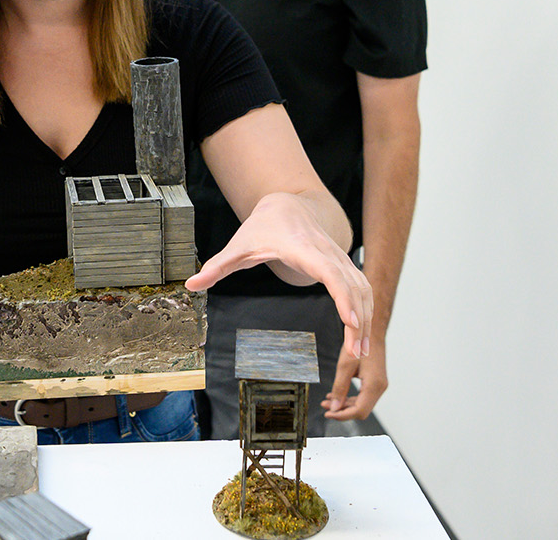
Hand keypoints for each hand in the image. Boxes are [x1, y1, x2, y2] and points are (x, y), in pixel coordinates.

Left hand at [186, 192, 373, 362]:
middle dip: (358, 320)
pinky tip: (362, 333)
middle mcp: (328, 253)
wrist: (288, 203)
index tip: (351, 321)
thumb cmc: (264, 225)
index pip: (330, 272)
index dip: (343, 296)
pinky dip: (366, 310)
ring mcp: (340, 258)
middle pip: (352, 286)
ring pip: (362, 288)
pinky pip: (361, 287)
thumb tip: (190, 284)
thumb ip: (217, 266)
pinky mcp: (344, 265)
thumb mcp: (238, 245)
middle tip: (355, 353)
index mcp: (304, 249)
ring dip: (366, 319)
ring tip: (361, 351)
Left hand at [322, 332, 387, 419]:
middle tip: (325, 407)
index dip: (342, 415)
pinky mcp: (376, 382)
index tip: (329, 413)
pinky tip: (338, 395)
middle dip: (342, 411)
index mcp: (374, 385)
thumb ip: (339, 388)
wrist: (372, 330)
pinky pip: (363, 396)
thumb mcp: (345, 366)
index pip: (359, 411)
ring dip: (345, 405)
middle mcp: (380, 387)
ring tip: (328, 401)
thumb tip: (334, 407)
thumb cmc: (360, 343)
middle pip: (360, 410)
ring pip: (362, 404)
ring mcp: (379, 385)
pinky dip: (350, 398)